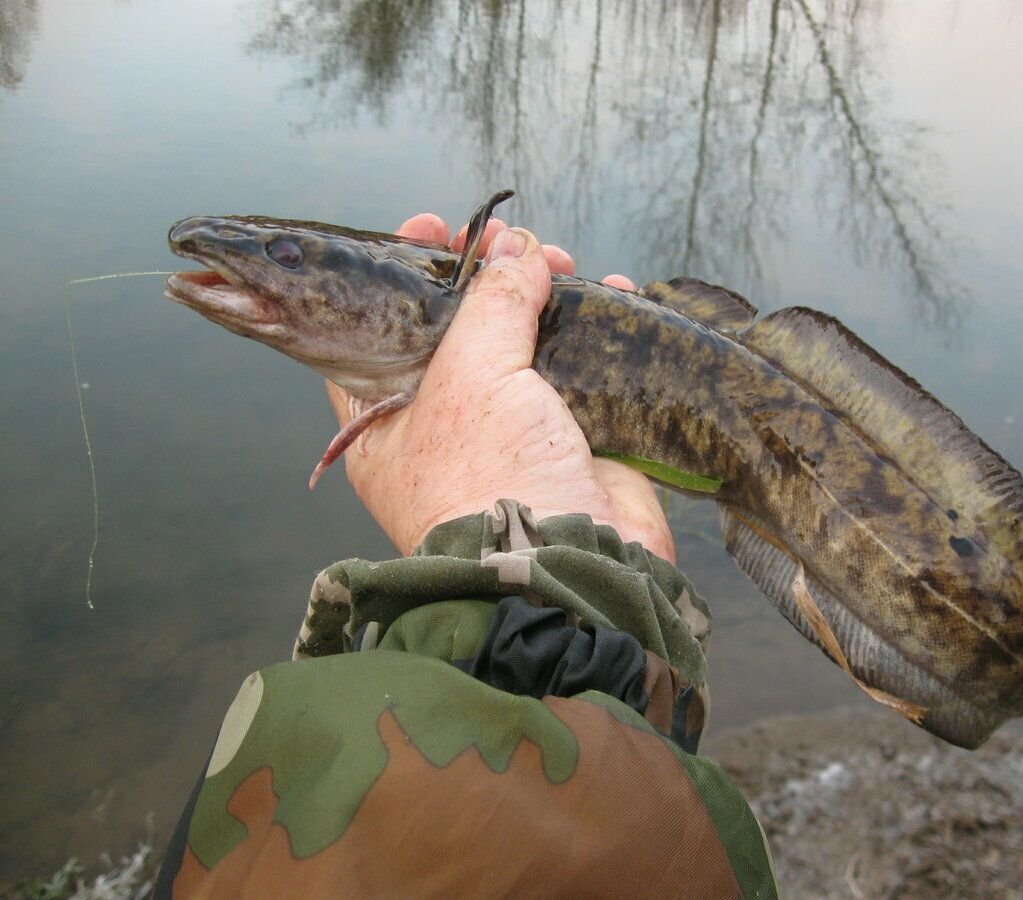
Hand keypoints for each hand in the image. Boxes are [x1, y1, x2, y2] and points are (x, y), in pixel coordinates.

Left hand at [324, 213, 675, 561]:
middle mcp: (444, 429)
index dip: (405, 277)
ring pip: (524, 347)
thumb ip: (491, 301)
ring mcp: (510, 436)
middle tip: (516, 243)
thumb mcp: (472, 374)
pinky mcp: (571, 442)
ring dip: (546, 297)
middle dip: (490, 279)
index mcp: (389, 423)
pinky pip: (581, 371)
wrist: (571, 566)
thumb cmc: (489, 478)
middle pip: (461, 332)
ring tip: (567, 264)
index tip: (435, 228)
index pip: (380, 333)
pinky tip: (613, 293)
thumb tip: (518, 251)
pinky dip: (597, 331)